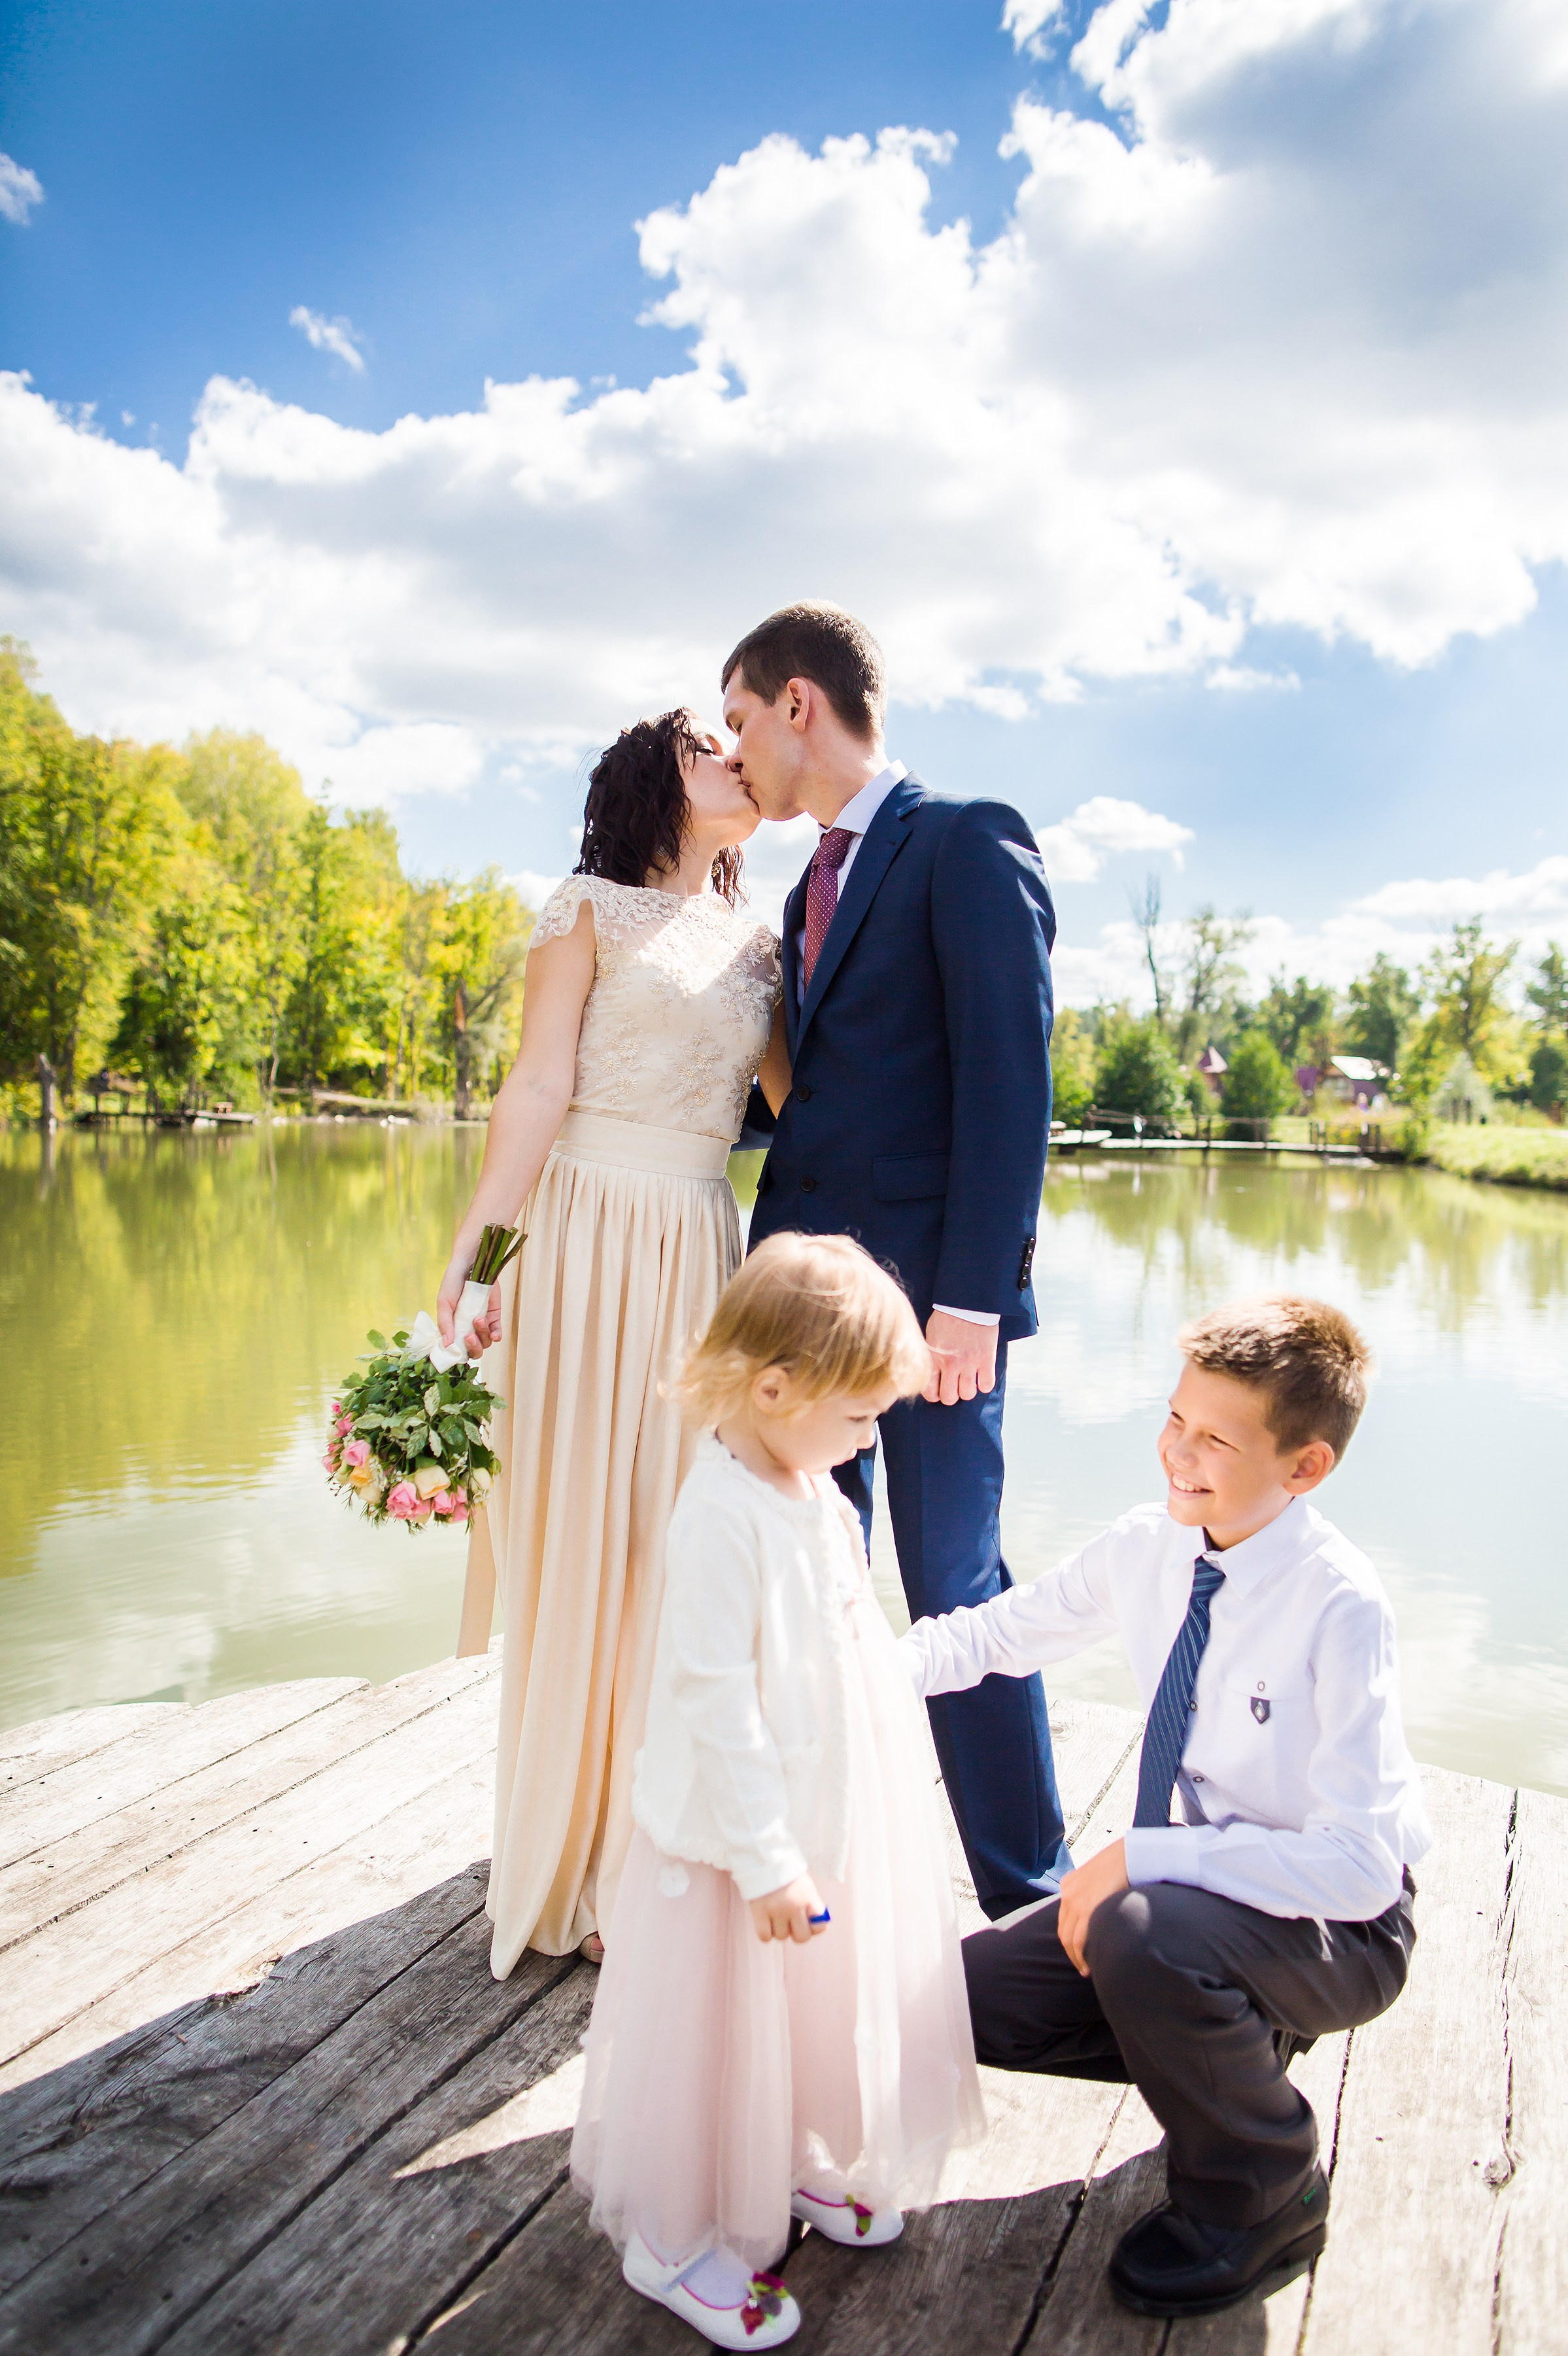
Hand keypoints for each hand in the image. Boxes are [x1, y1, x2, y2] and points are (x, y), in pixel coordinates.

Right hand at [437, 1258, 501, 1357]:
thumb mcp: (443, 1302)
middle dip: (473, 1347)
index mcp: (453, 1328)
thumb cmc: (452, 1282)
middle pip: (474, 1350)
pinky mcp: (494, 1315)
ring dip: (482, 1335)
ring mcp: (482, 1323)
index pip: (457, 1350)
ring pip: (485, 1342)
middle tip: (468, 1337)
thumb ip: (445, 1323)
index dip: (458, 1354)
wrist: (469, 1264)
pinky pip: (497, 1332)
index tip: (457, 1351)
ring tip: (477, 1318)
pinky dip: (496, 1335)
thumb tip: (446, 1345)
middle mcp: (467, 1328)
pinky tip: (494, 1333)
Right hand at [749, 1873, 827, 1943]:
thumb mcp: (805, 1887)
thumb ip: (812, 1907)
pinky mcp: (759, 1912)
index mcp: (808, 1898)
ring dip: (779, 1929)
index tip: (807, 1919)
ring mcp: (776, 1910)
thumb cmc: (787, 1875)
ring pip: (782, 1937)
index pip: (820, 1927)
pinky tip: (766, 1921)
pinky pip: (765, 1936)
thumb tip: (815, 1929)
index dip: (814, 1927)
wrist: (764, 1857)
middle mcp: (794, 1906)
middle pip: (802, 1938)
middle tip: (791, 1922)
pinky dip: (766, 1933)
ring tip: (775, 1914)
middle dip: (797, 1933)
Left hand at [922, 1310, 997, 1404]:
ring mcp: (970, 1363)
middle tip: (954, 1385)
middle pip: (950, 1398)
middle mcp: (951, 1364)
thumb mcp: (930, 1337)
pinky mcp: (986, 1359)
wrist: (967, 1302)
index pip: (930, 1392)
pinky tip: (980, 1375)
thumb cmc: (946, 1317)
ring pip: (968, 1394)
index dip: (934, 1395)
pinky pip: (986, 1385)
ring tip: (967, 1380)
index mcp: (934, 1358)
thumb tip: (930, 1374)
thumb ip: (930, 1357)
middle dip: (951, 1395)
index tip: (939, 1390)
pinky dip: (984, 1384)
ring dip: (967, 1390)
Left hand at [1055, 1839, 1128, 1976]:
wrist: (1128, 1854)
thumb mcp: (1099, 1876)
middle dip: (1071, 1952)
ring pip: (1069, 1939)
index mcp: (1068, 1884)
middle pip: (1063, 1931)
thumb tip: (1100, 1909)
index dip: (1069, 1938)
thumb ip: (1093, 1891)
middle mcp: (1068, 1893)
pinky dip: (1081, 1955)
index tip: (1077, 1951)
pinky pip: (1079, 1939)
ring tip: (1085, 1970)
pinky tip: (1089, 1965)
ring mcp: (1076, 1901)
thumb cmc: (1120, 1865)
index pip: (1064, 1919)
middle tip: (1081, 1966)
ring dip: (1076, 1958)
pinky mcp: (1087, 1908)